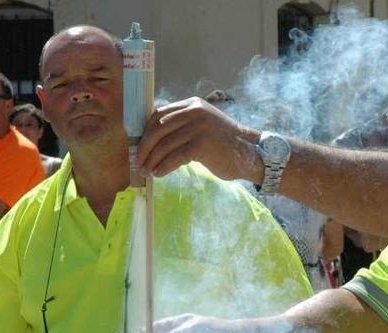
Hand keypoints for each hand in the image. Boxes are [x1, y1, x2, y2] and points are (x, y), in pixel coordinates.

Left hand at [136, 97, 262, 181]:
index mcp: (192, 104)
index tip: (139, 146)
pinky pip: (175, 156)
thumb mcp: (202, 127)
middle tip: (138, 161)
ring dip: (153, 160)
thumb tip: (153, 140)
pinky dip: (164, 166)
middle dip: (145, 147)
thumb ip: (182, 127)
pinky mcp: (202, 144)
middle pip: (159, 128)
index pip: (160, 114)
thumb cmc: (224, 144)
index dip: (146, 131)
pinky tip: (159, 174)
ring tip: (147, 171)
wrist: (250, 154)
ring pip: (165, 144)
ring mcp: (199, 127)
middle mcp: (194, 111)